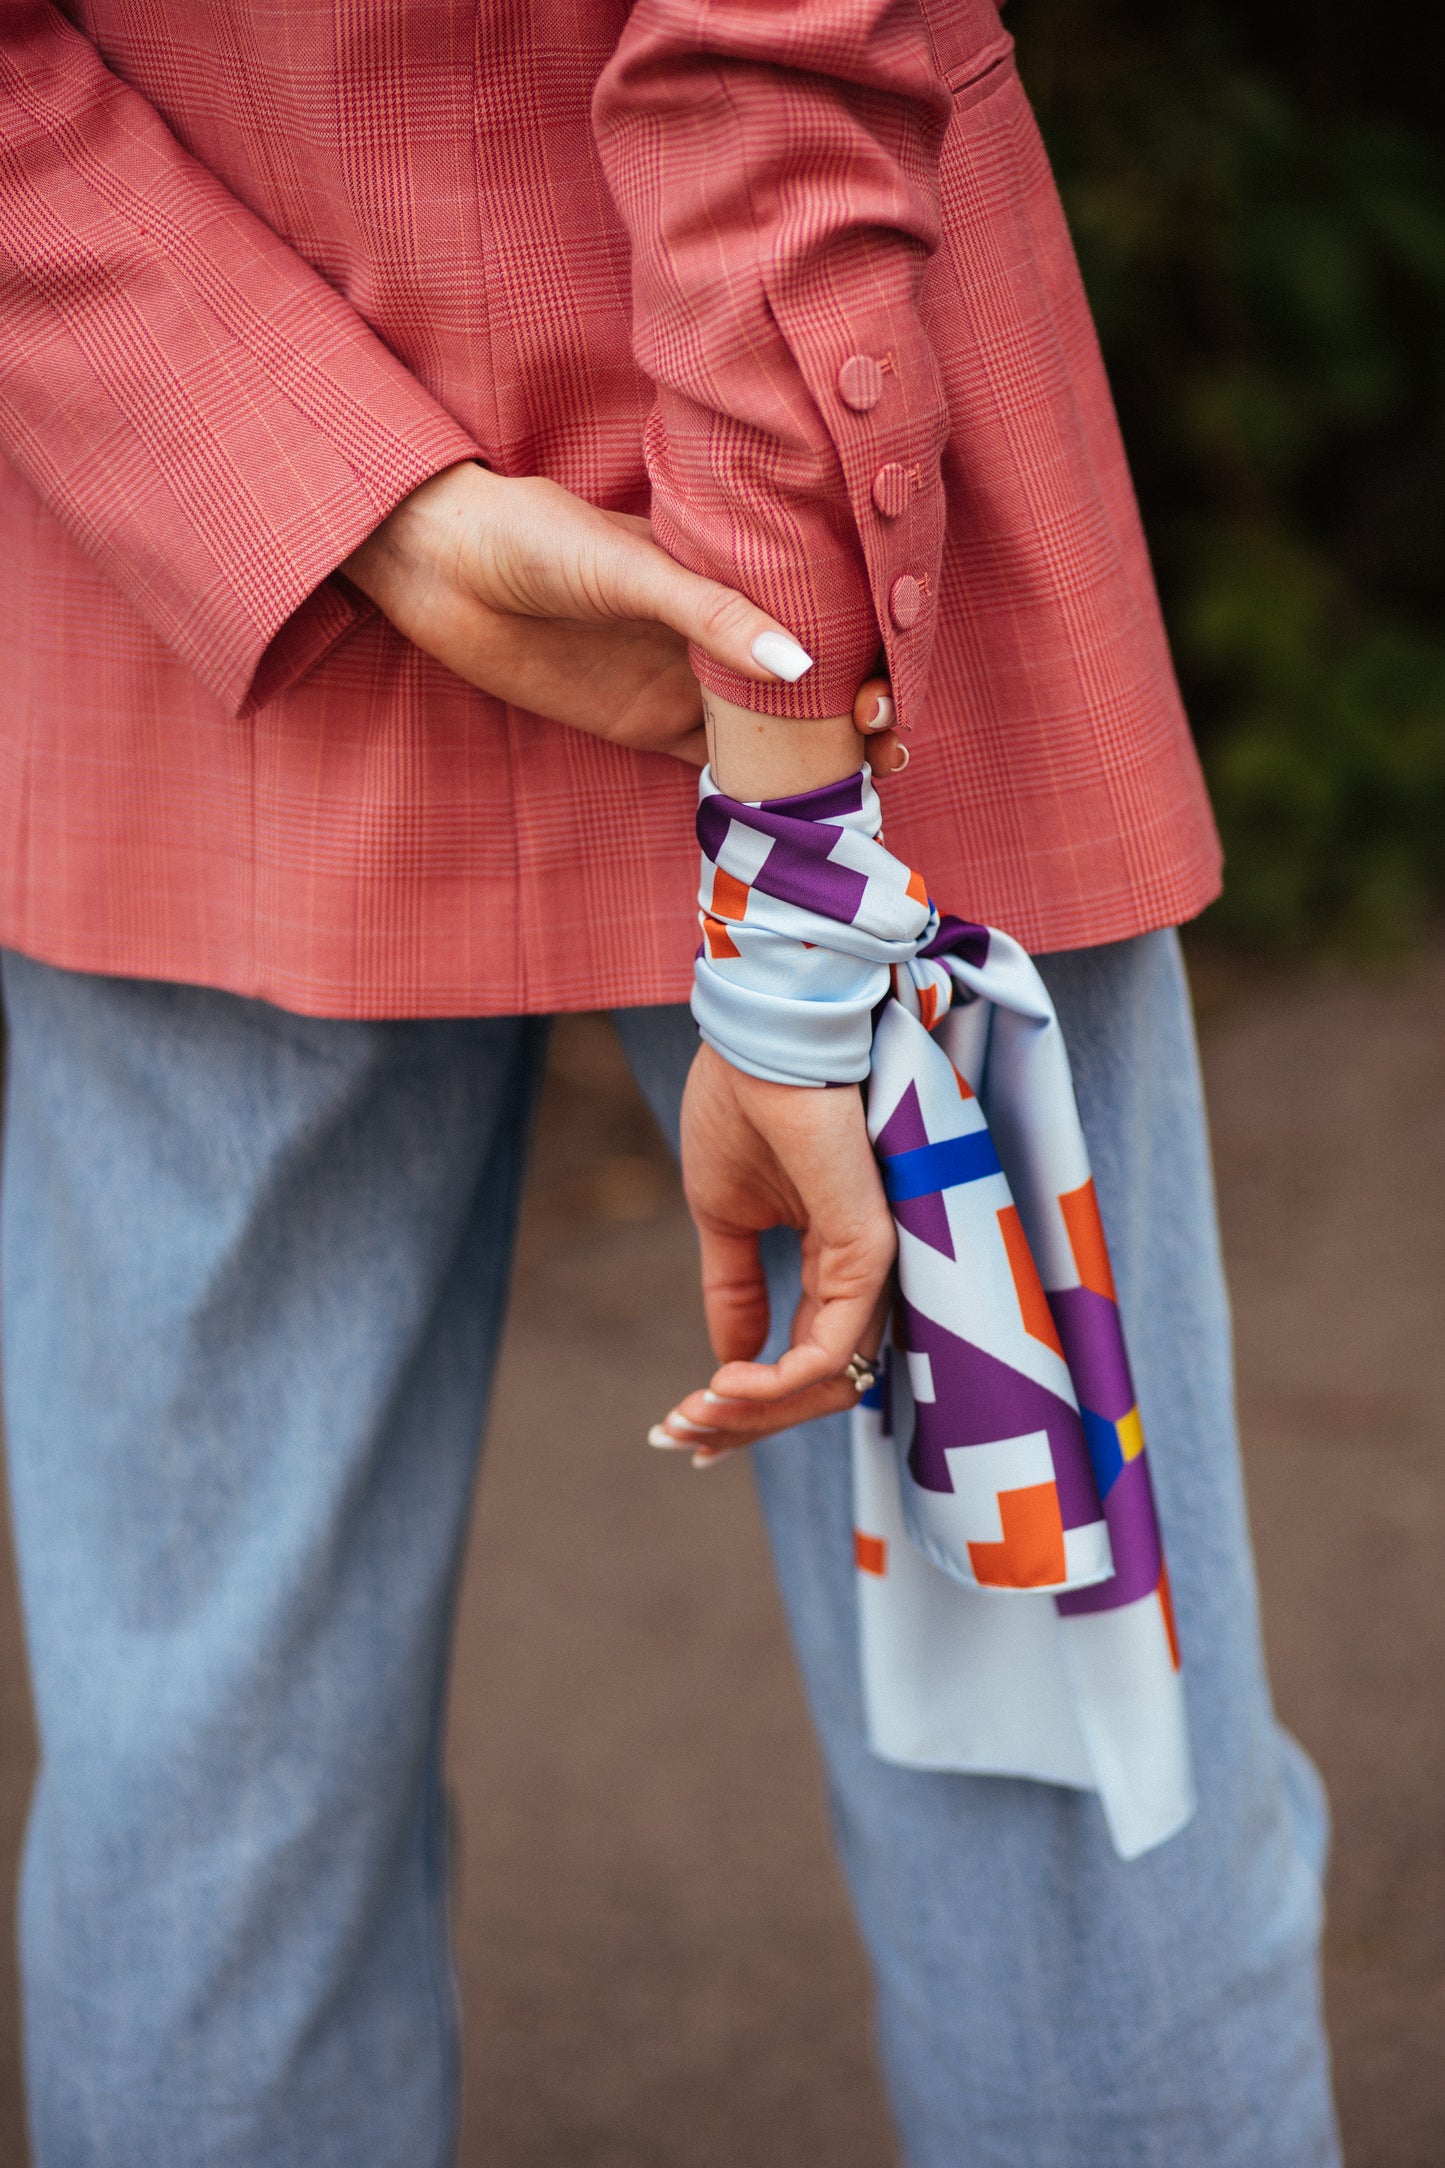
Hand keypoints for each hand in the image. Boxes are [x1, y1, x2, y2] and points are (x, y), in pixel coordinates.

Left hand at [342, 461, 901, 765]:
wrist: (445, 569)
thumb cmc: (536, 541)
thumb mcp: (631, 567)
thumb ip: (711, 615)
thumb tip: (799, 664)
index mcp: (729, 573)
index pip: (818, 617)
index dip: (865, 653)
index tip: (891, 692)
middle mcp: (717, 630)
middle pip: (809, 679)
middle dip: (857, 714)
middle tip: (889, 749)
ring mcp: (685, 682)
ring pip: (771, 728)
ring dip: (815, 757)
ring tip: (863, 785)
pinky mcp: (646, 725)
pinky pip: (714, 763)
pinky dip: (753, 789)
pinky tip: (790, 813)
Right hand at [650, 1045, 895, 1466]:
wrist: (755, 1041)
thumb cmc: (743, 1105)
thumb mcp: (723, 1216)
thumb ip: (734, 1288)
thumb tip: (727, 1356)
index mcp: (833, 1260)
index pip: (803, 1358)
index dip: (744, 1402)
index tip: (681, 1425)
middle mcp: (863, 1271)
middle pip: (818, 1385)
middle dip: (744, 1423)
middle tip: (679, 1435)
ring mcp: (872, 1264)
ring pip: (829, 1381)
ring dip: (754, 1412)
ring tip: (695, 1411)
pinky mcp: (869, 1251)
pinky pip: (834, 1349)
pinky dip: (778, 1382)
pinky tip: (727, 1381)